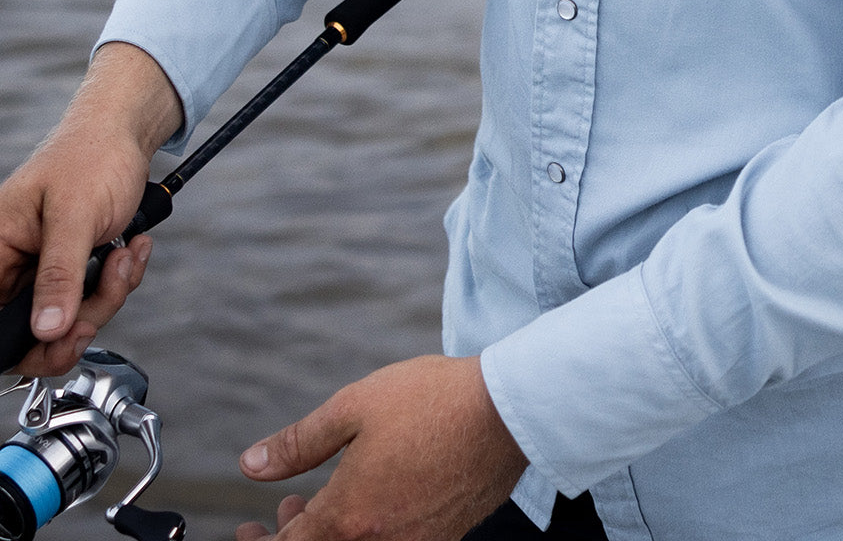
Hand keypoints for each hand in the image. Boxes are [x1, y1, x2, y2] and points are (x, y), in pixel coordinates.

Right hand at [0, 42, 180, 375]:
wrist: (128, 134)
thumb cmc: (92, 156)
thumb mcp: (75, 216)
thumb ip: (58, 274)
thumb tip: (45, 330)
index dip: (24, 343)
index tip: (65, 336)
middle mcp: (13, 265)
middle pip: (36, 331)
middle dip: (82, 317)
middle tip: (109, 289)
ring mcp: (45, 269)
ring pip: (71, 318)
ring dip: (109, 292)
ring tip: (125, 253)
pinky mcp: (75, 266)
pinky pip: (94, 296)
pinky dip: (120, 279)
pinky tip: (131, 248)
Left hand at [235, 356, 527, 540]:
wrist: (508, 409)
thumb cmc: (432, 400)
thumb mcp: (354, 407)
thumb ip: (299, 443)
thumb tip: (251, 464)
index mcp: (348, 517)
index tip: (248, 527)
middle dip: (291, 539)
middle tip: (278, 514)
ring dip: (332, 533)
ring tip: (325, 497)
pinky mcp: (445, 536)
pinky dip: (370, 529)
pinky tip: (374, 494)